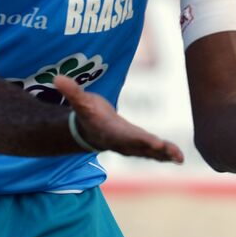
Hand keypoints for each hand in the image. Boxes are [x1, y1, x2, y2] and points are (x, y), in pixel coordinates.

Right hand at [54, 75, 184, 162]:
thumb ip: (72, 92)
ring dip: (164, 155)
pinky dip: (166, 154)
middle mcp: (123, 143)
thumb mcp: (81, 102)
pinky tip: (180, 158)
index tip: (155, 141)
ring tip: (179, 158)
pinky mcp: (139, 146)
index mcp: (111, 133)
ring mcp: (132, 147)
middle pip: (141, 147)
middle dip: (155, 149)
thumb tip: (56, 78)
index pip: (128, 136)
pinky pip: (154, 152)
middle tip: (169, 150)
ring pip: (149, 153)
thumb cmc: (87, 114)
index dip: (141, 139)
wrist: (90, 132)